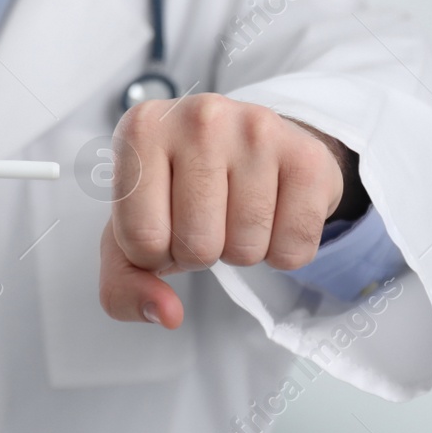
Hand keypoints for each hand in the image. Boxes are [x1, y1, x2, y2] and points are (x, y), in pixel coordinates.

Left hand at [97, 94, 347, 329]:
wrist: (250, 147)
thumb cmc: (180, 188)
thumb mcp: (132, 233)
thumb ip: (124, 286)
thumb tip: (167, 314)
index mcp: (141, 130)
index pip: (141, 238)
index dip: (155, 254)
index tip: (166, 222)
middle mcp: (198, 117)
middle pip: (196, 246)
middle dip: (200, 253)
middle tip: (207, 216)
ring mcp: (257, 130)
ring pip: (245, 250)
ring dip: (240, 251)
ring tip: (236, 210)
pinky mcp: (307, 157)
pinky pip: (293, 250)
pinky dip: (282, 251)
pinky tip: (273, 212)